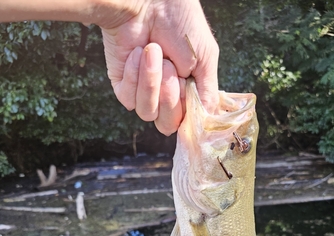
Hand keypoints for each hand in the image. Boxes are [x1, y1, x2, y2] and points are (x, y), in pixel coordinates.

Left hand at [100, 0, 218, 134]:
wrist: (150, 0)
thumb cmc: (181, 23)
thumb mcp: (206, 59)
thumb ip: (208, 94)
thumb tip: (207, 124)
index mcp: (188, 93)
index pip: (187, 123)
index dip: (188, 116)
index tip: (189, 98)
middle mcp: (165, 96)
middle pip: (167, 124)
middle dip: (170, 96)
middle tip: (171, 66)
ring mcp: (143, 92)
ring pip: (147, 112)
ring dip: (152, 80)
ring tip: (154, 51)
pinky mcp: (123, 85)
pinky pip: (129, 99)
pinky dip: (135, 75)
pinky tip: (138, 53)